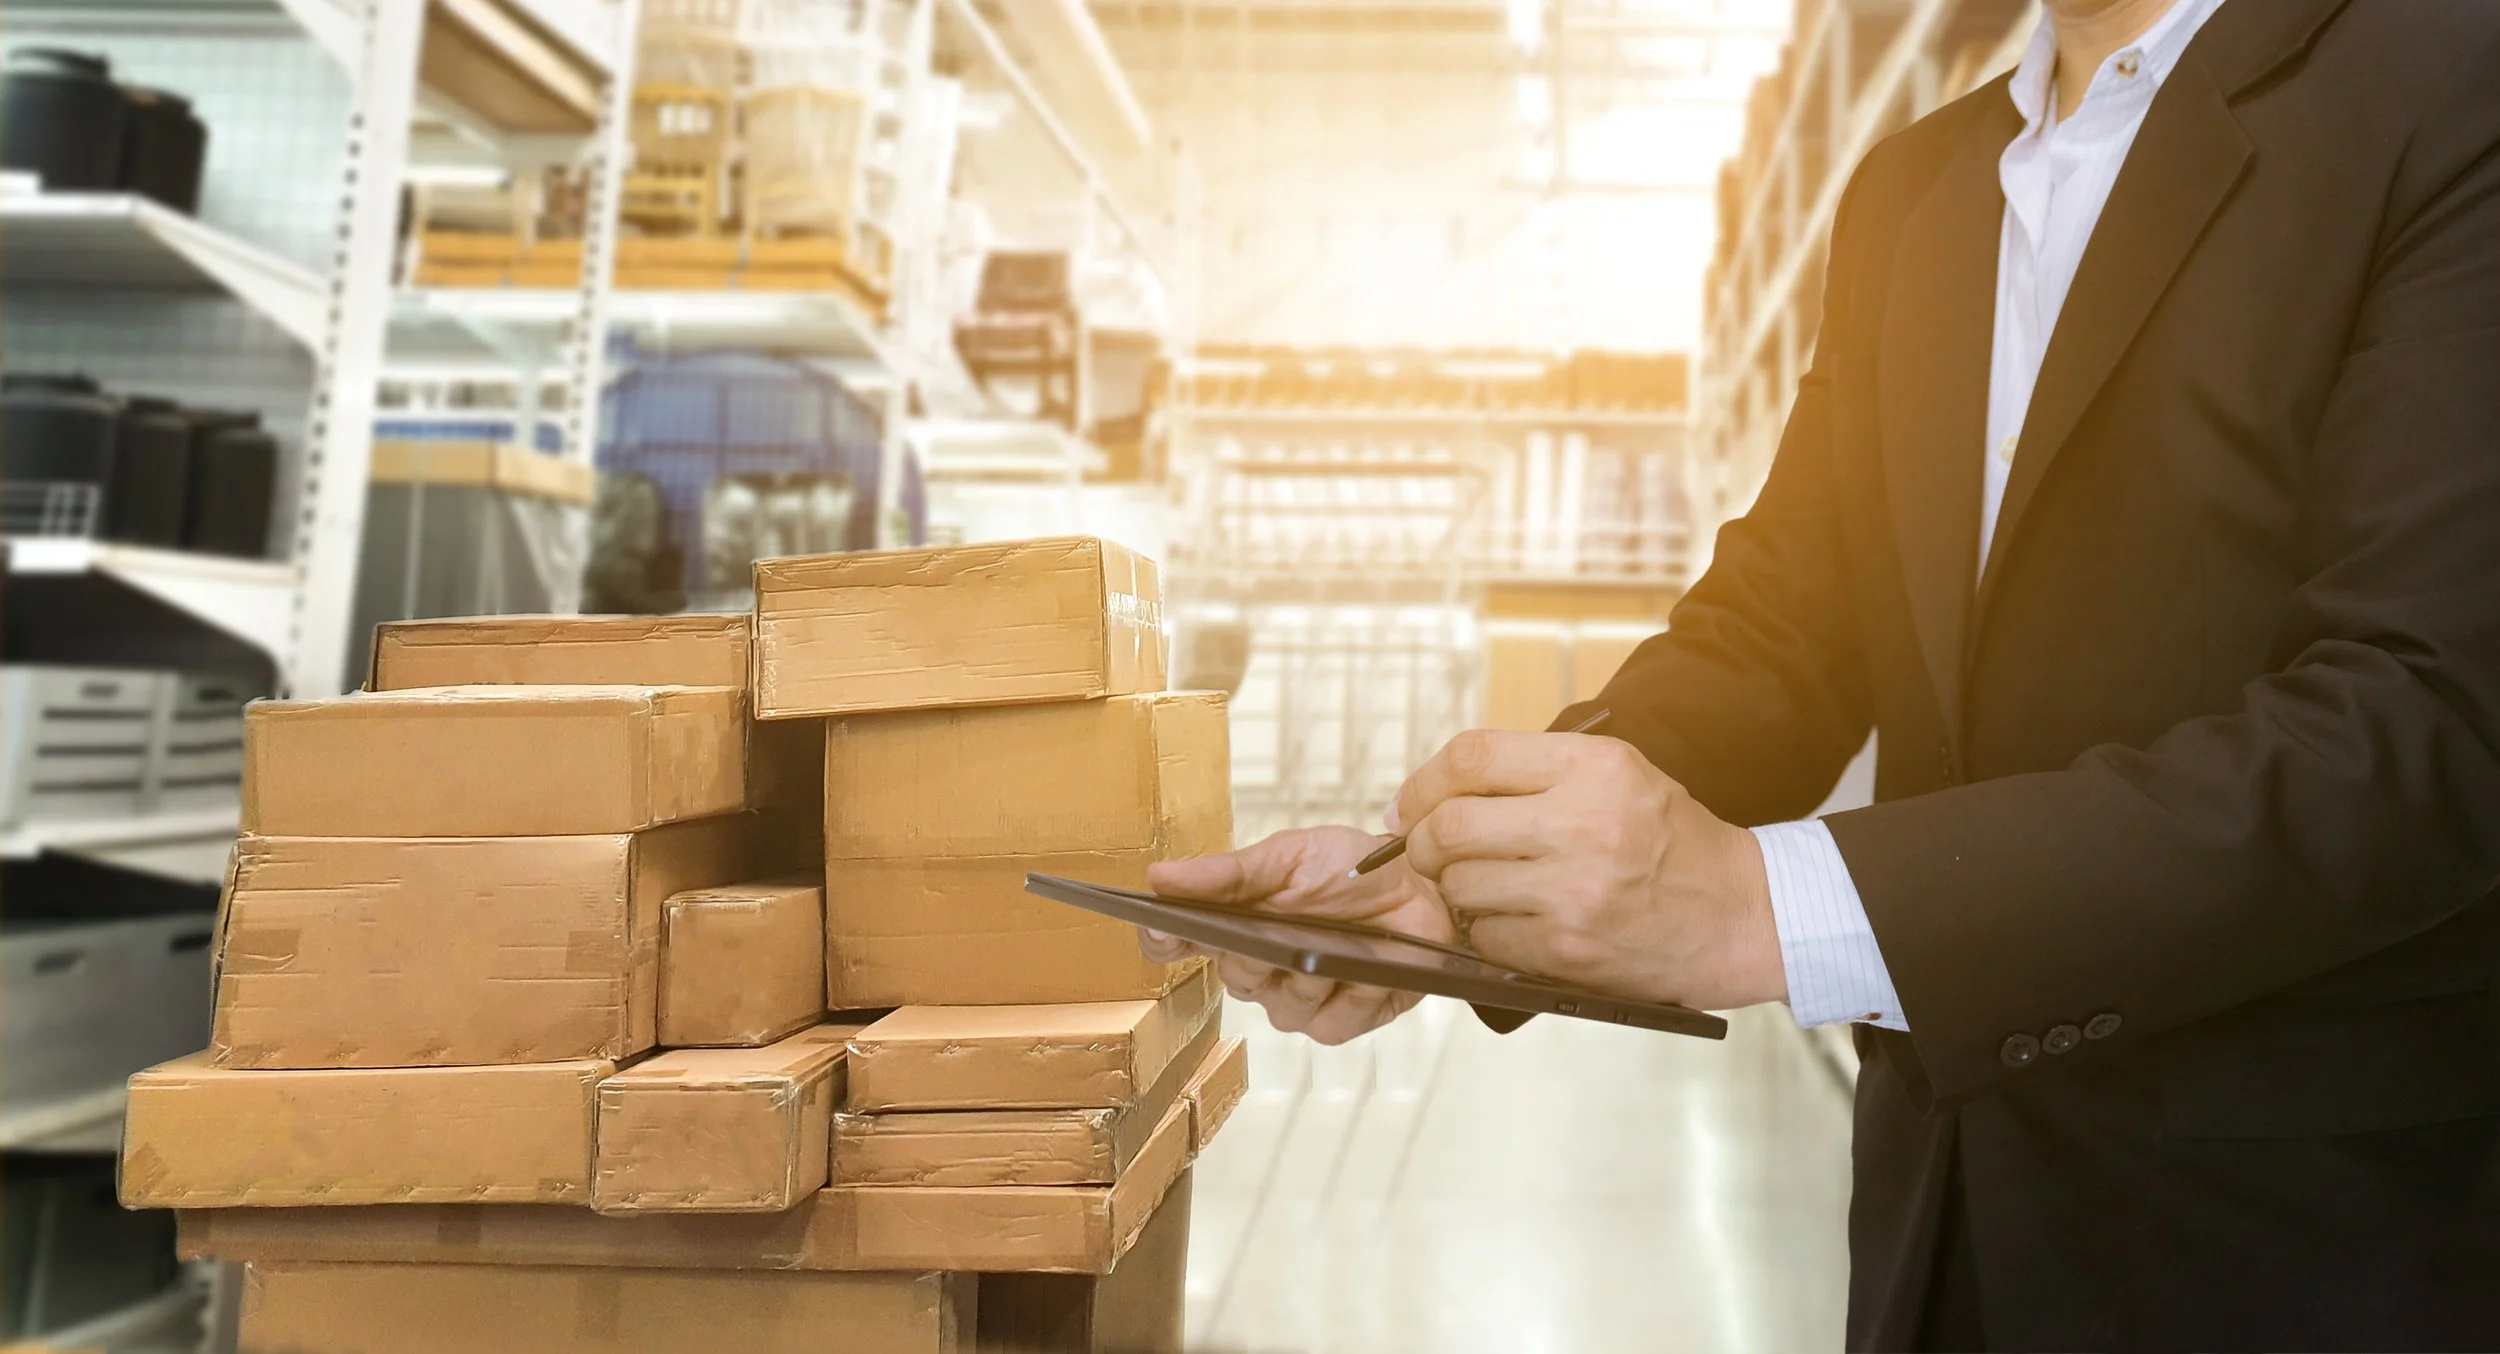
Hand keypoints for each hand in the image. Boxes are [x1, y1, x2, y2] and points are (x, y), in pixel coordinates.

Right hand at [1142, 826, 1452, 1044]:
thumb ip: (1228, 873)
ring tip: (1341, 947)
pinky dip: (1352, 998)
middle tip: (1281, 930)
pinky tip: (1369, 972)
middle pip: (1233, 978)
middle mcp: (1261, 965)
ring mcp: (1299, 997)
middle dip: (1258, 955)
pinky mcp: (1342, 1019)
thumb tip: (1159, 877)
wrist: (1423, 885)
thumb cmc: (1353, 868)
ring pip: (1282, 1009)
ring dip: (1311, 978)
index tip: (1158, 929)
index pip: (1177, 940)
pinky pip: (1328, 1026)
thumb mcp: (1288, 856)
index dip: (1161, 940)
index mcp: (1237, 920)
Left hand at [1394, 729, 1783, 1011]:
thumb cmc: (1670, 842)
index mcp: (1595, 766)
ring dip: (1457, 891)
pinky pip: (1485, 937)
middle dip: (1423, 843)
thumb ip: (1534, 772)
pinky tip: (1515, 923)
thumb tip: (1429, 795)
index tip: (1409, 804)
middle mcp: (1584, 822)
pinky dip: (1485, 932)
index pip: (1472, 756)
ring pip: (1460, 884)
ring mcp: (1574, 891)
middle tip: (1428, 853)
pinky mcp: (1568, 949)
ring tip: (1487, 888)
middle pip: (1451, 824)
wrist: (1741, 915)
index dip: (1423, 781)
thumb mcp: (1619, 774)